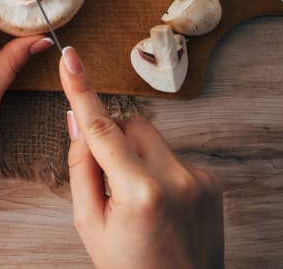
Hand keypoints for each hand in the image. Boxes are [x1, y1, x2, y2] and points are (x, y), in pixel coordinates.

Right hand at [60, 47, 223, 268]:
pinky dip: (159, 171)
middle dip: (114, 139)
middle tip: (108, 178)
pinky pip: (173, 156)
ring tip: (139, 200)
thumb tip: (77, 122)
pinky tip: (161, 205)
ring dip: (137, 157)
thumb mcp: (89, 225)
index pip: (101, 129)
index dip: (81, 90)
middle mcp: (175, 179)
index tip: (70, 58)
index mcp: (139, 193)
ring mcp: (199, 179)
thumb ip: (81, 168)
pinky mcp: (212, 181)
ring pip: (153, 139)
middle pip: (131, 124)